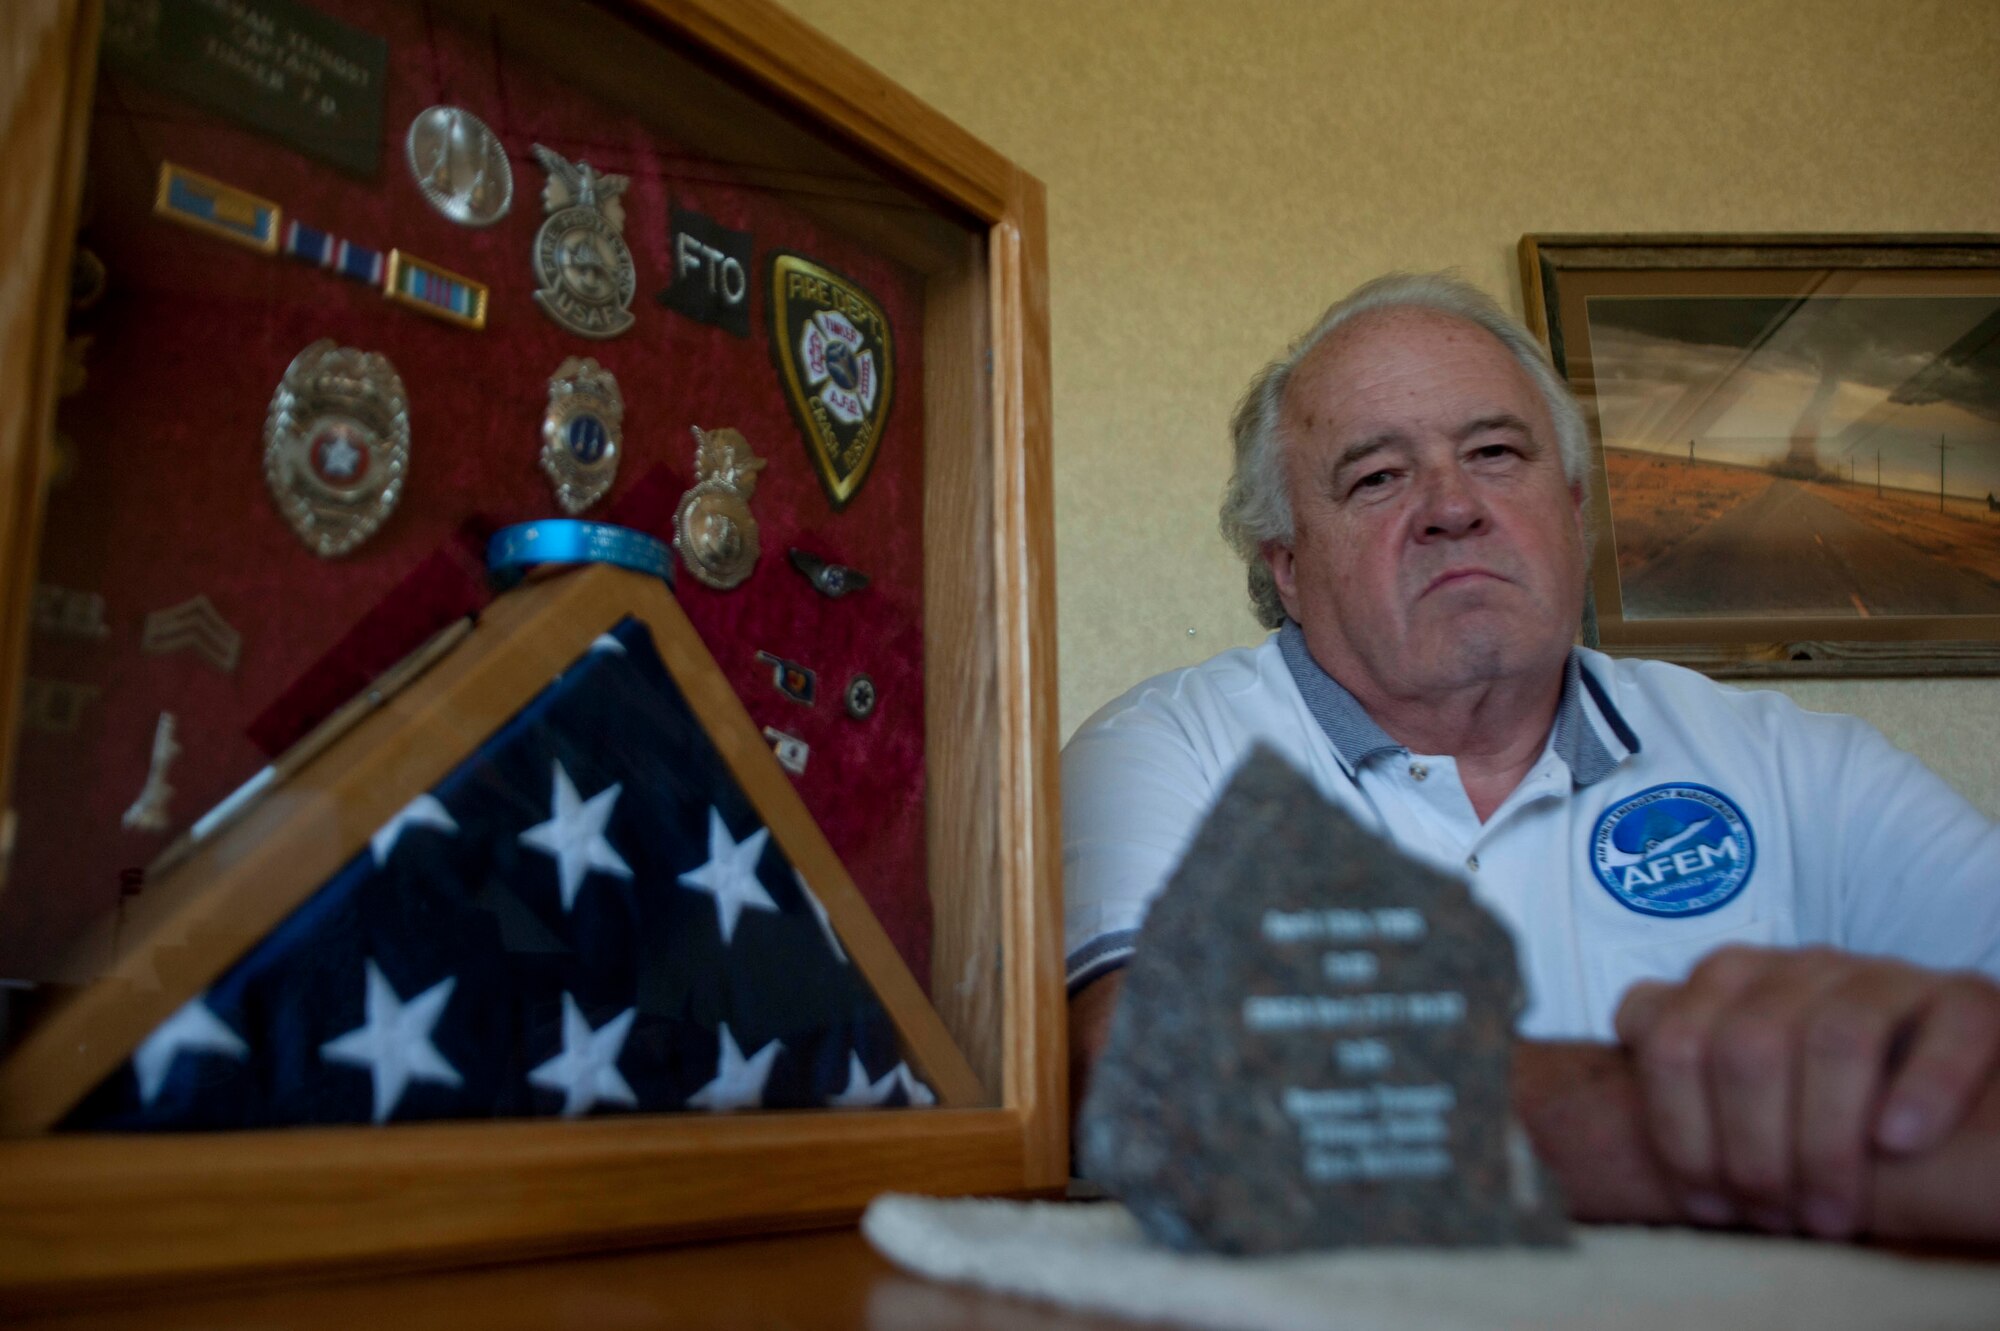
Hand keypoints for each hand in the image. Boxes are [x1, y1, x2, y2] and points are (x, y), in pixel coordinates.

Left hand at [1613, 946, 1999, 1238]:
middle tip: (1774, 1219)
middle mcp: (1795, 967)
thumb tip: (1590, 1099)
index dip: (1678, 1131)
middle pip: (1745, 1046)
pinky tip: (1897, 1143)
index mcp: (1724, 981)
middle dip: (1754, 1151)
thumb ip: (1676, 1074)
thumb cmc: (1815, 1104)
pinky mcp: (1964, 997)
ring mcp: (1880, 975)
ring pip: (1836, 1037)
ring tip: (1831, 1214)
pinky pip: (1945, 1028)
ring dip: (1827, 1140)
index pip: (1666, 1038)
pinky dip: (1922, 1087)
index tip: (1707, 1203)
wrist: (1934, 1085)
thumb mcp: (1735, 1087)